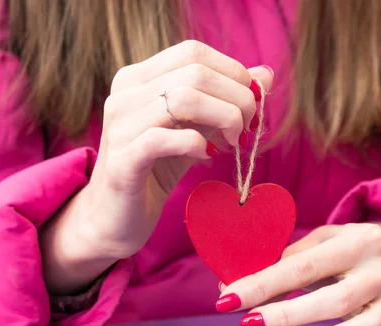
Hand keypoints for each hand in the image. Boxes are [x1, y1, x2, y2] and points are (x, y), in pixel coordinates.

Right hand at [41, 40, 272, 294]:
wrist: (115, 217)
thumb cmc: (156, 168)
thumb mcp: (196, 128)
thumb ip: (225, 100)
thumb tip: (265, 74)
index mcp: (138, 78)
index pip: (193, 52)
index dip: (232, 72)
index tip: (251, 103)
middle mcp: (124, 94)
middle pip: (195, 73)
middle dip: (236, 99)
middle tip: (247, 128)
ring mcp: (119, 126)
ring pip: (182, 100)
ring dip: (223, 119)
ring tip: (231, 142)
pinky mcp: (122, 160)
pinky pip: (164, 139)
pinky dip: (196, 145)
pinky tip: (207, 156)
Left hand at [217, 223, 380, 325]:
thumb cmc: (344, 248)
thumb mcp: (319, 242)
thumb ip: (282, 262)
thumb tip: (232, 287)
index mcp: (360, 240)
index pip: (304, 266)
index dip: (263, 285)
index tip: (228, 299)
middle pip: (334, 301)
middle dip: (286, 315)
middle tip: (248, 323)